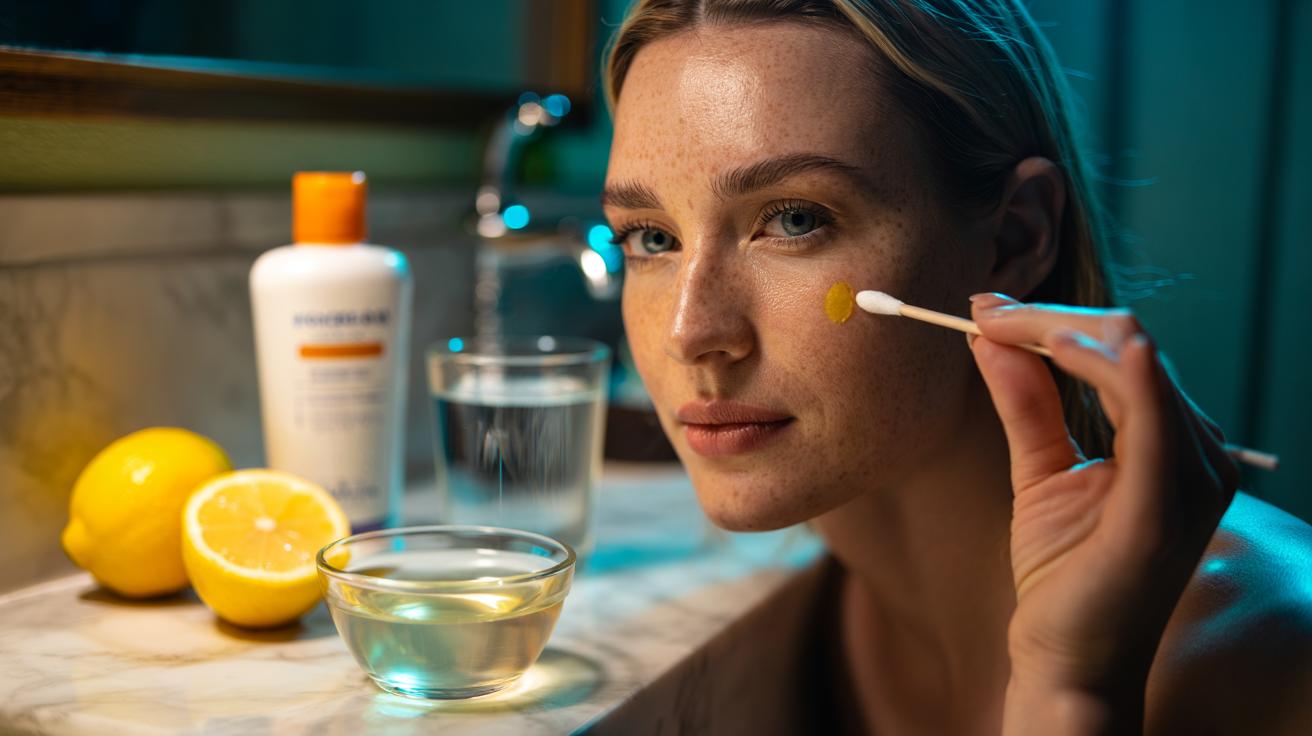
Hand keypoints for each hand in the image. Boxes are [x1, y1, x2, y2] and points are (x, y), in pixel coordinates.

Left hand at [967, 293, 1239, 733]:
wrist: (1066, 657)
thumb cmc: (1063, 571)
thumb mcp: (1038, 468)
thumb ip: (1025, 400)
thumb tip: (988, 334)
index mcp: (1175, 443)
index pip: (1123, 352)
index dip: (1053, 319)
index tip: (984, 309)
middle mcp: (1199, 453)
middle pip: (1130, 345)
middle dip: (1050, 317)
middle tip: (980, 310)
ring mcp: (1190, 479)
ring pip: (1134, 362)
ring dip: (1060, 331)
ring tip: (997, 323)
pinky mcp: (1162, 507)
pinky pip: (1149, 415)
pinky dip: (1110, 370)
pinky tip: (1072, 344)